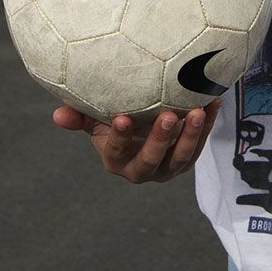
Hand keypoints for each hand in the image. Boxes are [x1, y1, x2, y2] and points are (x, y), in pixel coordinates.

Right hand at [52, 97, 220, 183]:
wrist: (142, 126)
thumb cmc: (115, 120)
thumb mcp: (96, 120)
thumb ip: (79, 117)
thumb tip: (58, 115)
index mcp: (116, 161)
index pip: (117, 152)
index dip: (120, 137)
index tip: (122, 118)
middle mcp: (143, 170)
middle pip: (153, 160)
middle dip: (161, 140)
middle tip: (169, 116)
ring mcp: (168, 167)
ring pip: (182, 157)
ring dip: (191, 135)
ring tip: (198, 111)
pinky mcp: (188, 157)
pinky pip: (200, 142)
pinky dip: (208, 123)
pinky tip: (213, 100)